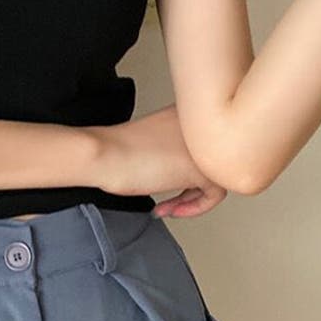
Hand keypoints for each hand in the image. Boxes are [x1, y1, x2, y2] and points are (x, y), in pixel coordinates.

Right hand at [87, 104, 228, 218]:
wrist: (104, 155)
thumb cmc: (117, 150)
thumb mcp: (156, 140)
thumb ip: (177, 146)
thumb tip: (186, 168)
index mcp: (189, 113)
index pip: (206, 144)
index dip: (188, 167)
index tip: (169, 178)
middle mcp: (202, 126)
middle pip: (214, 161)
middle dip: (193, 185)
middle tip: (173, 197)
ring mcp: (204, 148)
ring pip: (216, 178)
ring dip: (191, 198)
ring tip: (170, 204)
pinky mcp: (201, 170)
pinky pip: (213, 195)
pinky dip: (193, 207)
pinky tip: (170, 208)